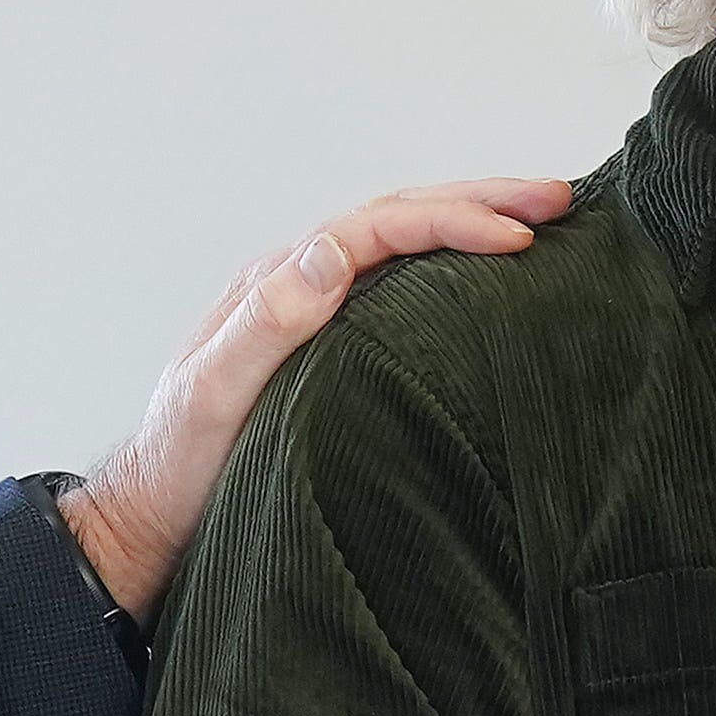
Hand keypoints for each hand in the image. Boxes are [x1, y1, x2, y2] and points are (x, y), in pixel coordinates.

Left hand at [66, 177, 570, 615]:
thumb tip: (332, 253)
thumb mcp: (212, 398)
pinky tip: (492, 283)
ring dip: (472, 223)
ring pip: (406, 248)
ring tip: (544, 220)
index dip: (451, 223)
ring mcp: (319, 315)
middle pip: (399, 219)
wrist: (156, 517)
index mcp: (277, 284)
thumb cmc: (181, 466)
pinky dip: (454, 270)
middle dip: (482, 200)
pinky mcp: (337, 349)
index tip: (518, 238)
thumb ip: (264, 325)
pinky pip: (403, 291)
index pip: (377, 229)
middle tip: (559, 198)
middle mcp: (300, 286)